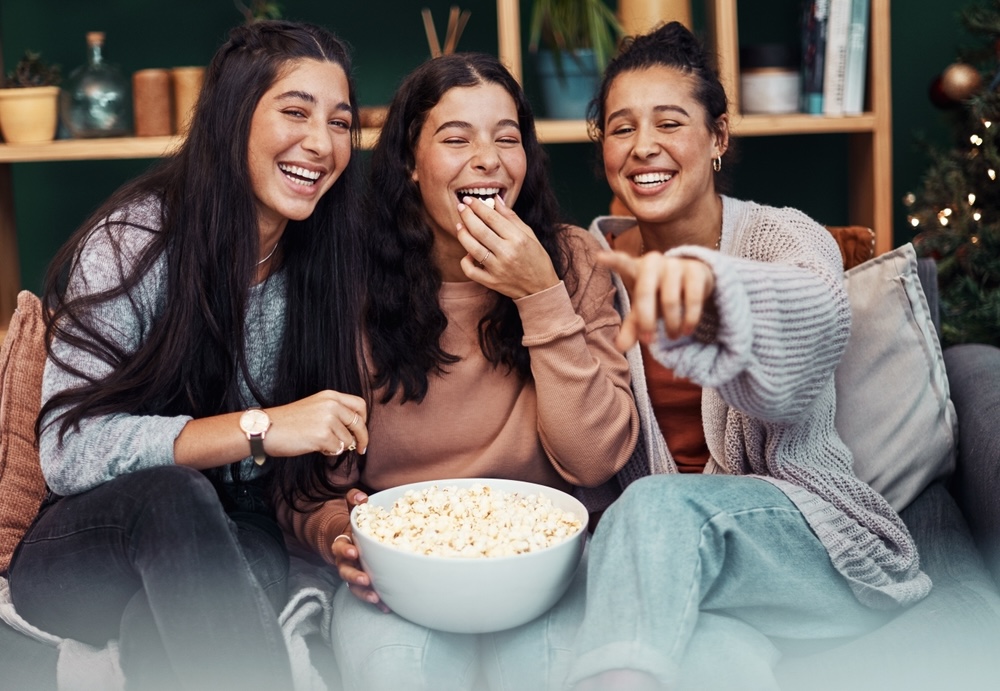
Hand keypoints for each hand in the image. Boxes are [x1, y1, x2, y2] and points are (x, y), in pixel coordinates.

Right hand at [263, 390, 367, 458]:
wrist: (267, 428)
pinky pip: (337, 449)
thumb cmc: (288, 422)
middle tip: (361, 449)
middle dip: (362, 438)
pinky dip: (330, 452)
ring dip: (339, 446)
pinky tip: (317, 447)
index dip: (364, 420)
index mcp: (330, 396)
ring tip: (321, 444)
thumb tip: (354, 432)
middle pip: (359, 423)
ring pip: (348, 440)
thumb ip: (334, 413)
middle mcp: (332, 405)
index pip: (360, 405)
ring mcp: (328, 419)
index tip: (361, 431)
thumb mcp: (314, 407)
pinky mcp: (323, 435)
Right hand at [332, 488, 389, 611]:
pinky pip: (367, 594)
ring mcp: (353, 574)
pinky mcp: (363, 584)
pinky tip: (387, 607)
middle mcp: (345, 561)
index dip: (345, 550)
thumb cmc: (354, 526)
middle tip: (365, 579)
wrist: (346, 541)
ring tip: (376, 598)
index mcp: (343, 543)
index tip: (354, 551)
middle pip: (345, 571)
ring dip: (364, 593)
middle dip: (354, 576)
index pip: (340, 546)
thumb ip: (354, 501)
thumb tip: (362, 497)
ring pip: (354, 586)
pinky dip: (376, 601)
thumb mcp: (352, 512)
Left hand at [455, 195, 560, 298]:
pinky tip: (468, 253)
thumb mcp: (529, 234)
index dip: (478, 206)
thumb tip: (495, 199)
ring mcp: (497, 269)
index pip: (492, 218)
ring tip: (460, 225)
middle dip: (467, 215)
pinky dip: (465, 261)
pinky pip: (470, 270)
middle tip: (461, 207)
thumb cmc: (536, 258)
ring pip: (472, 248)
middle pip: (480, 230)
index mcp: (518, 239)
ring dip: (462, 234)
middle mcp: (507, 253)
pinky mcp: (491, 282)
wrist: (541, 287)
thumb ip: (511, 217)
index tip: (469, 199)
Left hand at [597, 249, 714, 349]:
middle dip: (646, 321)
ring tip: (672, 337)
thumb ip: (632, 326)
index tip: (599, 257)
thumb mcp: (644, 309)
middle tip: (649, 341)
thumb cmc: (660, 295)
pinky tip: (687, 330)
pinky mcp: (696, 270)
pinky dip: (689, 319)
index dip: (612, 260)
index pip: (622, 263)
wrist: (694, 280)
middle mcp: (654, 263)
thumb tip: (619, 347)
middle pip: (644, 293)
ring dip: (671, 324)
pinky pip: (692, 298)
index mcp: (636, 268)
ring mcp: (675, 264)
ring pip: (670, 300)